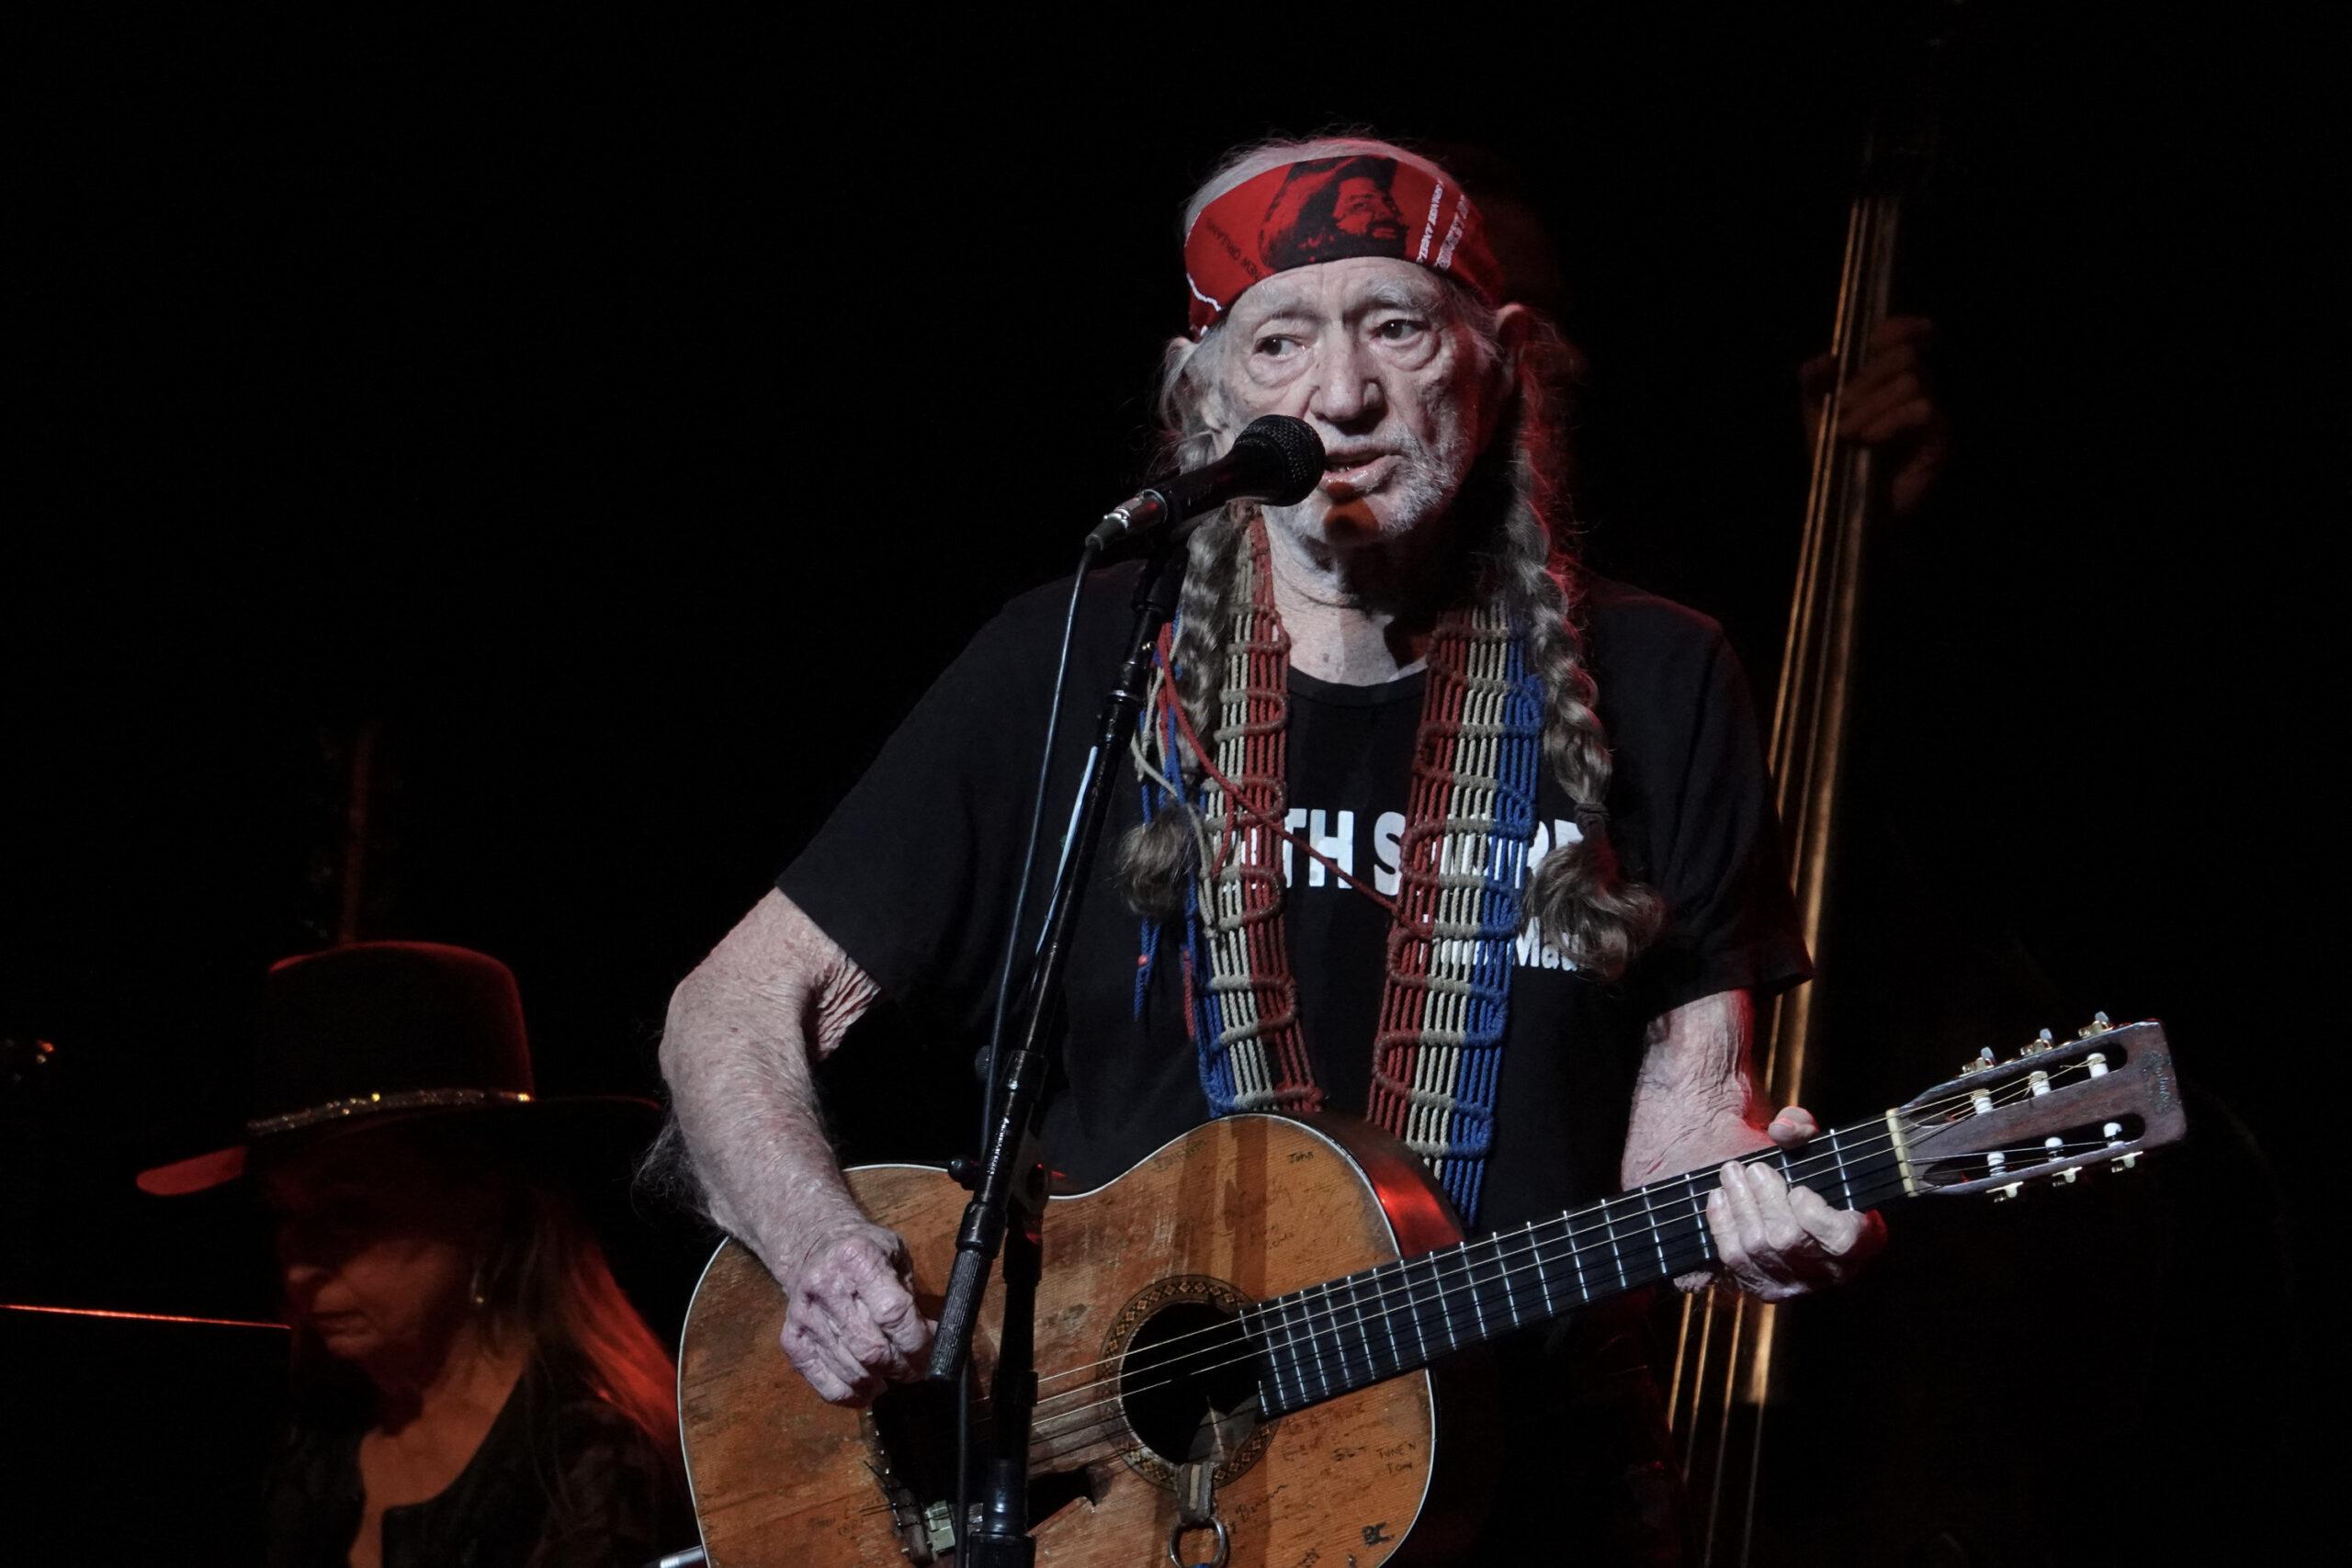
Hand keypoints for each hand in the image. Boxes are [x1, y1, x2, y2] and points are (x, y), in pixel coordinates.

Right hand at [776, 1219, 933, 1406]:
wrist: (814, 1245)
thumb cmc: (865, 1251)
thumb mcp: (895, 1255)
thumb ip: (911, 1295)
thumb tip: (931, 1339)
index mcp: (856, 1258)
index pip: (893, 1313)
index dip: (917, 1341)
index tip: (930, 1352)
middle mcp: (825, 1286)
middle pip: (871, 1348)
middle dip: (901, 1367)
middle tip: (915, 1370)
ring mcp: (804, 1315)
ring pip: (851, 1371)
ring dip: (880, 1383)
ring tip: (894, 1376)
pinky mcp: (791, 1339)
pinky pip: (824, 1383)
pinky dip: (851, 1395)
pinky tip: (868, 1388)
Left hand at [1697, 1106, 1886, 1301]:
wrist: (1778, 1201)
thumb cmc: (1803, 1173)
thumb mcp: (1809, 1144)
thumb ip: (1801, 1128)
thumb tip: (1782, 1130)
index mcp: (1862, 1239)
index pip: (1844, 1239)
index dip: (1818, 1217)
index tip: (1800, 1190)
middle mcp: (1830, 1270)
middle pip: (1791, 1240)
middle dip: (1767, 1199)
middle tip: (1755, 1169)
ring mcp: (1794, 1283)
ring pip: (1760, 1248)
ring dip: (1741, 1204)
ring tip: (1732, 1173)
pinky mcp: (1761, 1285)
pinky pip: (1735, 1258)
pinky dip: (1722, 1224)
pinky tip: (1719, 1196)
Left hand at [1800, 315, 1949, 516]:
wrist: (1849, 506)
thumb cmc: (1836, 459)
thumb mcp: (1815, 416)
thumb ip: (1813, 382)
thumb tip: (1825, 358)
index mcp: (1889, 376)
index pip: (1907, 334)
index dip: (1897, 328)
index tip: (1875, 341)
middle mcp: (1918, 387)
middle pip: (1906, 356)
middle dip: (1867, 380)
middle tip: (1841, 409)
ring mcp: (1934, 411)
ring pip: (1911, 382)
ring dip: (1871, 407)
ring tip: (1849, 434)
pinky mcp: (1941, 436)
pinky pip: (1922, 409)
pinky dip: (1889, 422)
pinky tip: (1869, 441)